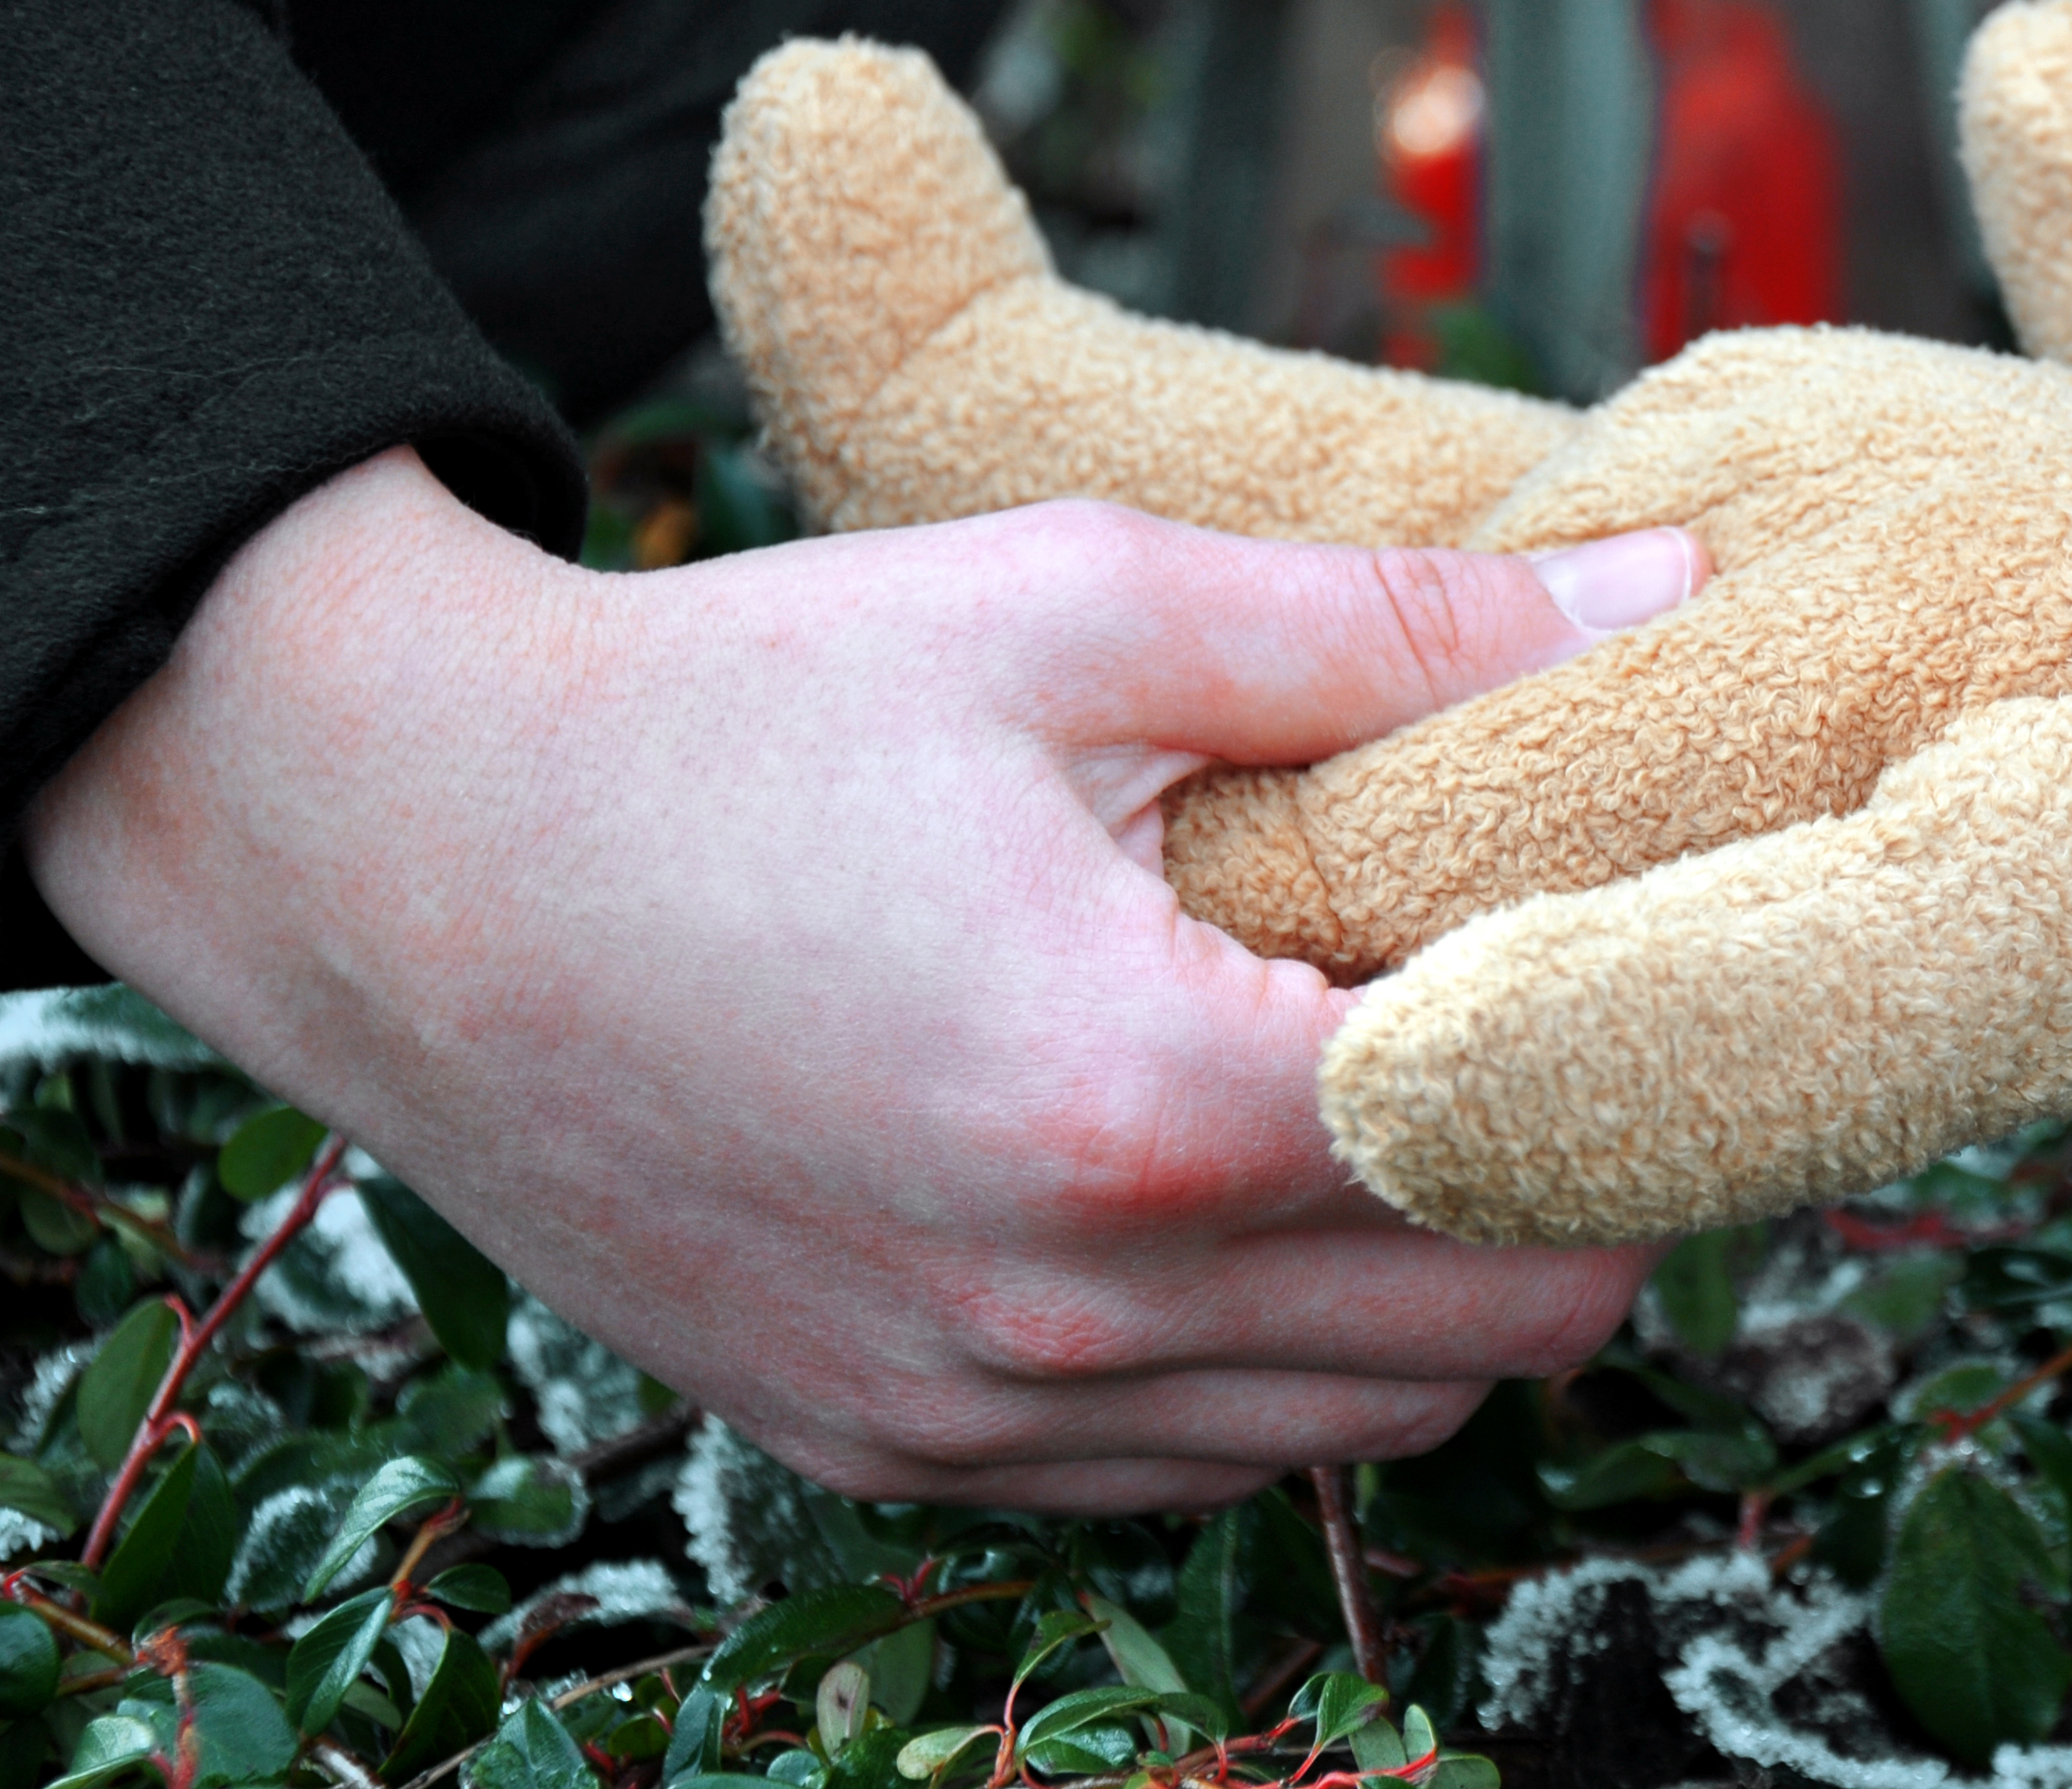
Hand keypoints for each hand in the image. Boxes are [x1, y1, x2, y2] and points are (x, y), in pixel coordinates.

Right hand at [25, 448, 1707, 1509]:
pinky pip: (1197, 1465)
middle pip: (1511, 1326)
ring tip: (1370, 1084)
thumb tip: (1672, 609)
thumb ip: (1399, 634)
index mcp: (1140, 1102)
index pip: (1558, 1161)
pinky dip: (1271, 1356)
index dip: (1656, 1047)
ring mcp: (975, 1418)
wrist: (399, 860)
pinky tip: (1215, 1190)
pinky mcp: (895, 1454)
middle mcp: (1069, 1316)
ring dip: (1432, 1275)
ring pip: (1372, 1421)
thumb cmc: (736, 710)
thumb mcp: (1075, 607)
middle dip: (1579, 1171)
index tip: (1662, 942)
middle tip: (1535, 1002)